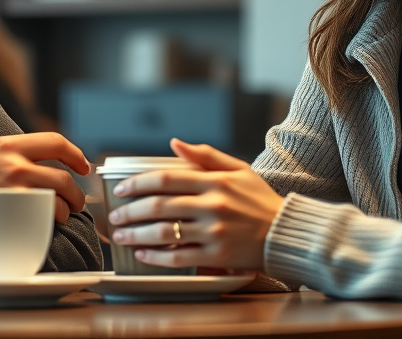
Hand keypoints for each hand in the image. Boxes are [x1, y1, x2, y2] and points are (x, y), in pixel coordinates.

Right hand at [0, 131, 89, 224]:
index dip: (75, 153)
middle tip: (76, 199)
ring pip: (56, 200)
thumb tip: (6, 139)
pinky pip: (43, 218)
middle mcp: (14, 165)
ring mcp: (13, 190)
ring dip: (67, 209)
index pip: (54, 143)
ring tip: (64, 214)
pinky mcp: (9, 214)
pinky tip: (49, 225)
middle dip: (76, 191)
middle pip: (62, 177)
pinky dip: (51, 222)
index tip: (83, 165)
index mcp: (6, 145)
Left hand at [107, 138, 284, 270]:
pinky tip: (143, 255)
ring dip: (137, 235)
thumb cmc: (260, 200)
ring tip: (121, 236)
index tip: (121, 189)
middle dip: (131, 211)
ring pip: (164, 233)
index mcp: (214, 182)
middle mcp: (212, 205)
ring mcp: (214, 232)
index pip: (166, 178)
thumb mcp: (238, 169)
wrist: (286, 232)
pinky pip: (179, 257)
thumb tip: (175, 143)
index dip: (138, 183)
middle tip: (115, 216)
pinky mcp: (217, 256)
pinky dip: (156, 256)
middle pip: (159, 206)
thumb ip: (205, 155)